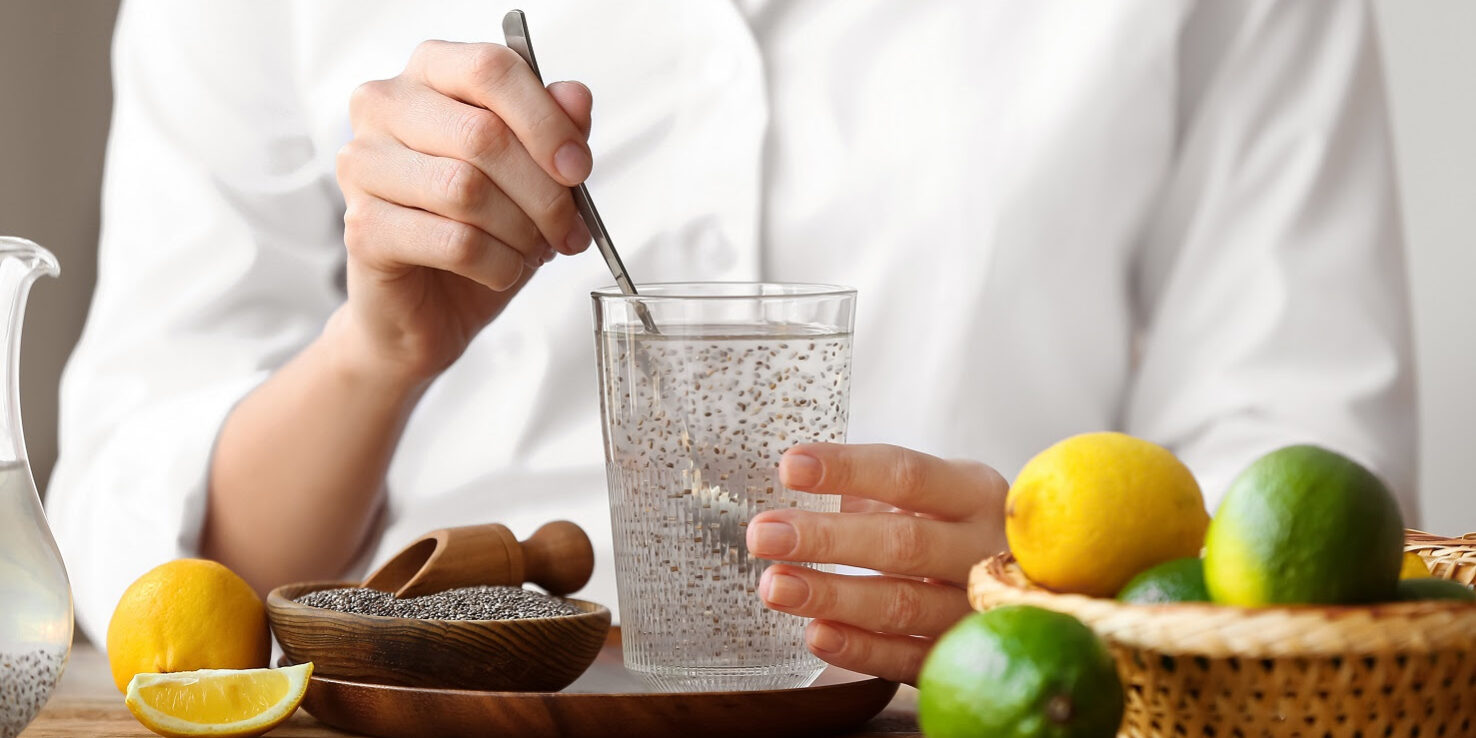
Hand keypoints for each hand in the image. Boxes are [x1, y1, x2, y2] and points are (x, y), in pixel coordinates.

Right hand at [333, 40, 594, 384]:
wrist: (426, 306)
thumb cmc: (475, 229)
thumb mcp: (531, 174)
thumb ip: (554, 127)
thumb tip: (574, 97)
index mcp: (428, 73)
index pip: (490, 69)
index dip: (547, 121)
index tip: (578, 167)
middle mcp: (383, 107)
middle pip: (482, 135)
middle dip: (543, 192)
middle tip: (567, 227)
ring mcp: (363, 165)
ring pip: (466, 189)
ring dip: (521, 230)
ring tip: (534, 249)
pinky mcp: (362, 227)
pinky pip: (453, 242)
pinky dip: (498, 264)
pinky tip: (503, 270)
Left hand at [746, 443, 1008, 683]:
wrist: (1023, 587)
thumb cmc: (949, 529)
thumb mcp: (928, 497)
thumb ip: (871, 491)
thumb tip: (789, 479)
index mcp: (975, 492)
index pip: (907, 474)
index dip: (847, 470)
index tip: (789, 466)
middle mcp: (985, 547)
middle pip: (903, 543)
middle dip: (826, 539)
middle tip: (763, 535)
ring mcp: (979, 607)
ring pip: (904, 604)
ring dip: (833, 596)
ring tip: (775, 586)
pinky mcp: (965, 656)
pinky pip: (909, 659)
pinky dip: (861, 650)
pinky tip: (816, 634)